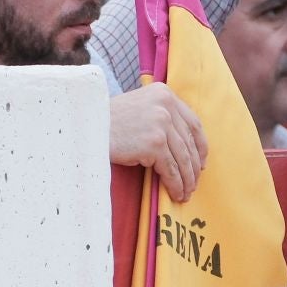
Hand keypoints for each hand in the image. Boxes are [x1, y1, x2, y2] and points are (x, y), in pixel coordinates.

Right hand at [109, 84, 208, 200]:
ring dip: (187, 179)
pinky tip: (176, 193)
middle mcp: (166, 105)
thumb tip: (185, 144)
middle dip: (193, 167)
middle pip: (189, 142)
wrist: (85, 129)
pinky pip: (171, 169)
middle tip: (194, 183)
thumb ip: (161, 117)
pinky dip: (175, 184)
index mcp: (164, 93)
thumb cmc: (108, 123)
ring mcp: (161, 123)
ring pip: (182, 158)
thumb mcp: (138, 109)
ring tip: (186, 193)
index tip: (201, 162)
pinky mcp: (154, 143)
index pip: (193, 122)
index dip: (200, 145)